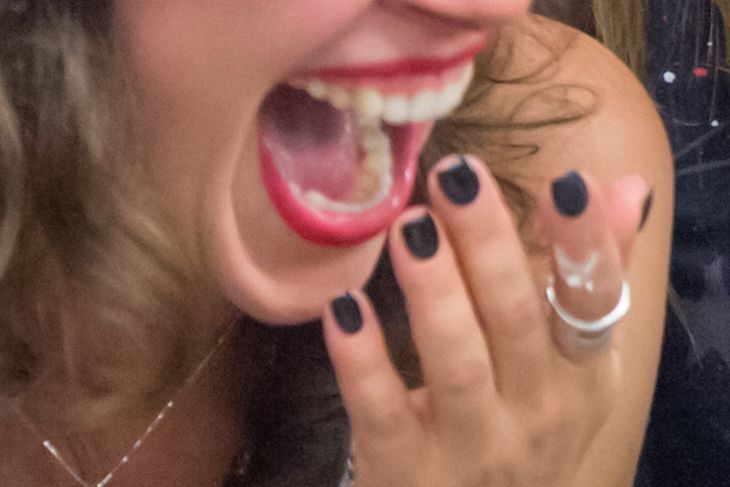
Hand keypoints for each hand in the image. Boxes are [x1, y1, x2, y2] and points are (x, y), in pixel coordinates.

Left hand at [323, 155, 649, 486]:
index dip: (586, 244)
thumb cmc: (526, 420)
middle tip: (454, 178)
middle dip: (488, 246)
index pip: (593, 302)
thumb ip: (590, 272)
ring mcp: (472, 443)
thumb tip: (623, 187)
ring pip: (457, 363)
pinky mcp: (408, 467)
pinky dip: (364, 362)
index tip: (566, 183)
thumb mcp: (571, 361)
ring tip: (410, 227)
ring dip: (434, 292)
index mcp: (580, 373)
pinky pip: (384, 411)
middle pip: (515, 319)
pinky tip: (345, 309)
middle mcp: (536, 410)